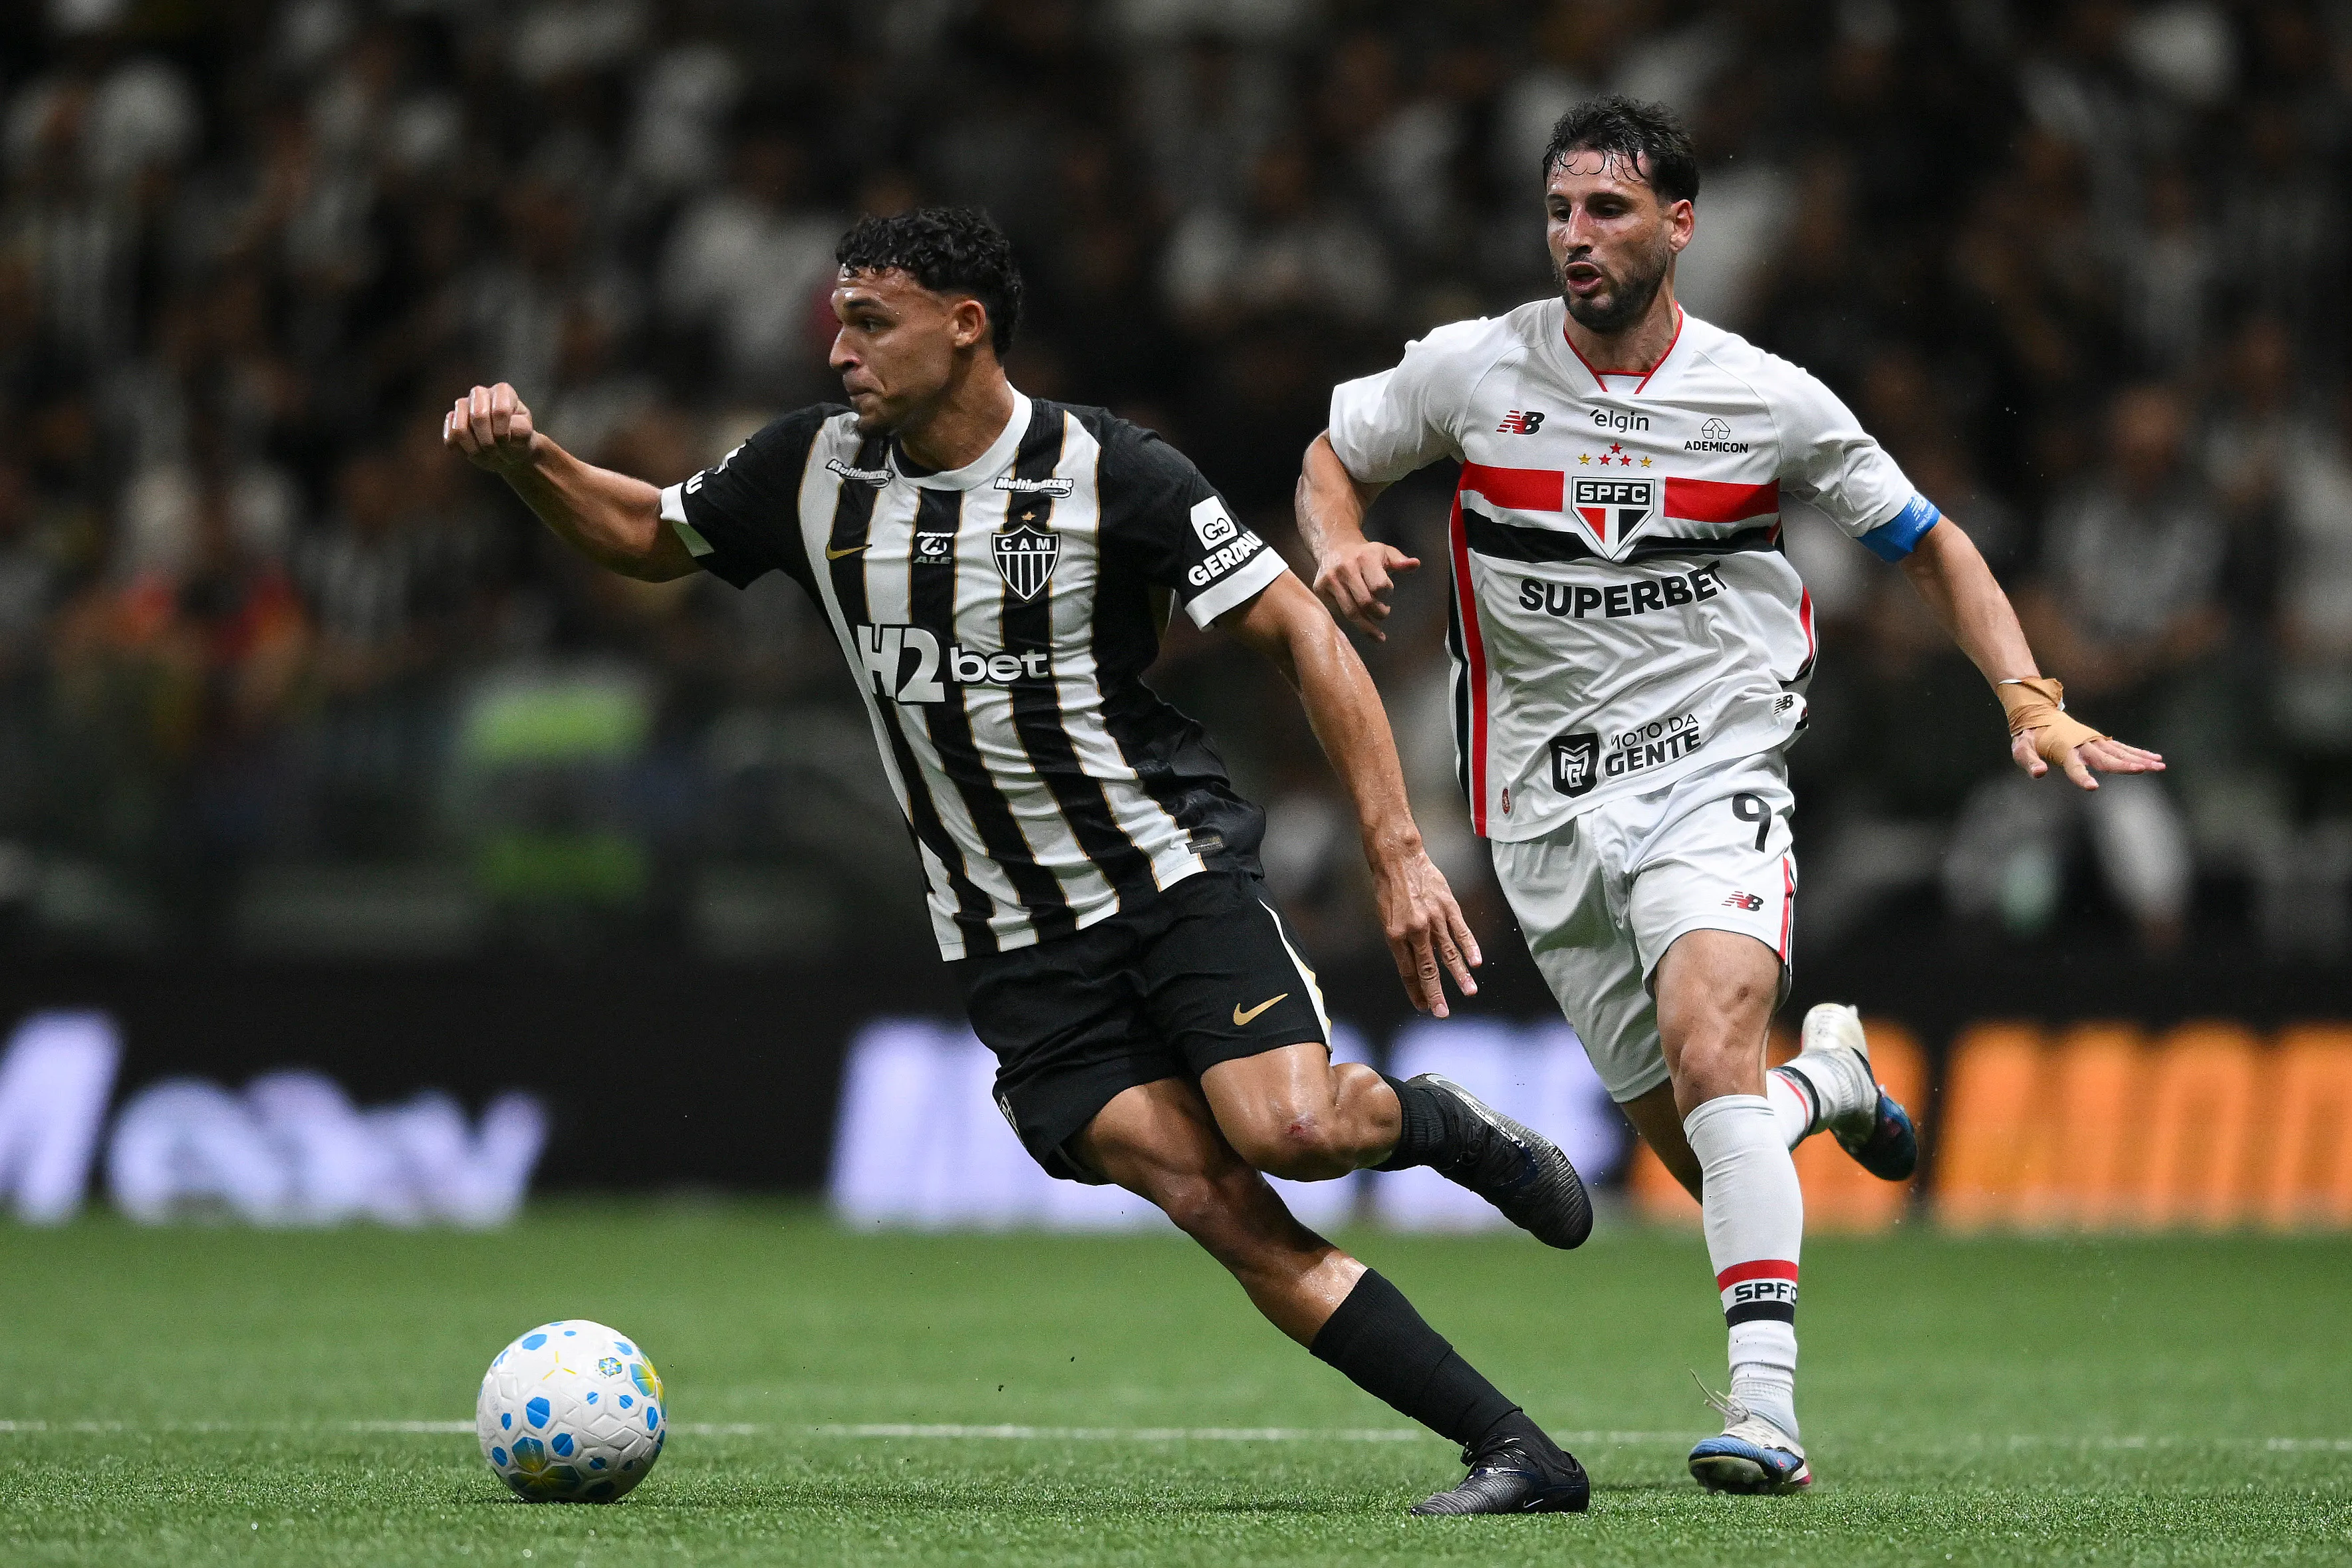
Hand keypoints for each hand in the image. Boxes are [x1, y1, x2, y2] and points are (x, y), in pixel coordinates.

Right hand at [444, 383, 538, 474]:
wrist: (508, 449)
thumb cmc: (518, 438)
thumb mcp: (528, 435)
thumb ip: (521, 429)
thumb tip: (508, 427)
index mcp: (502, 391)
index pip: (500, 410)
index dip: (503, 432)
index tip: (509, 442)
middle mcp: (479, 393)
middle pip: (478, 417)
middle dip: (489, 442)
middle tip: (496, 451)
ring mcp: (462, 406)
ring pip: (459, 429)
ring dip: (475, 449)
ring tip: (486, 453)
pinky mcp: (451, 421)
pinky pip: (449, 439)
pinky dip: (463, 451)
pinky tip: (474, 451)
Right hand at [1313, 538, 1419, 639]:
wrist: (1334, 546)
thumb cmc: (1365, 553)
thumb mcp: (1385, 552)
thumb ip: (1400, 561)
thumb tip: (1415, 564)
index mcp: (1365, 557)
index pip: (1380, 586)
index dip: (1387, 592)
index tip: (1387, 592)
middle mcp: (1346, 568)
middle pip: (1365, 603)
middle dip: (1379, 613)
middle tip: (1384, 613)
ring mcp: (1331, 579)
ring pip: (1350, 612)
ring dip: (1367, 626)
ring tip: (1376, 631)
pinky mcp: (1320, 589)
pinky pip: (1338, 613)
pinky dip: (1351, 622)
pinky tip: (1360, 623)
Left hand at [1370, 843, 1480, 1016]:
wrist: (1398, 858)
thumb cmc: (1389, 890)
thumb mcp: (1385, 919)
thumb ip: (1400, 942)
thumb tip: (1414, 966)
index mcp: (1395, 935)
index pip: (1408, 971)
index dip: (1416, 991)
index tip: (1423, 1007)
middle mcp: (1414, 930)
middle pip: (1428, 968)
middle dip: (1435, 993)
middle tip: (1442, 1013)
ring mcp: (1433, 918)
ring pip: (1448, 953)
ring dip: (1459, 975)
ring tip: (1469, 992)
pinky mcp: (1448, 906)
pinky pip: (1461, 931)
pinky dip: (1469, 947)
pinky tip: (1476, 962)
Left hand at [2010, 729, 2164, 790]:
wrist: (2036, 713)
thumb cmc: (2028, 736)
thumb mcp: (2021, 749)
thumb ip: (2030, 761)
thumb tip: (2039, 773)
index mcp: (2064, 749)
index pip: (2074, 766)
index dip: (2082, 776)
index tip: (2092, 787)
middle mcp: (2083, 744)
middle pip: (2106, 759)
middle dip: (2124, 765)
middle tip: (2143, 770)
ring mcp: (2094, 741)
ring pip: (2120, 752)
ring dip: (2140, 759)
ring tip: (2160, 766)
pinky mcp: (2099, 740)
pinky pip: (2122, 747)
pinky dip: (2138, 752)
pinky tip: (2156, 759)